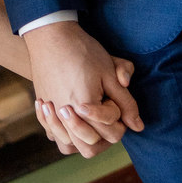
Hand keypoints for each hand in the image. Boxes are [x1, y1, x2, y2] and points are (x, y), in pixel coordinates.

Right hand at [23, 20, 143, 158]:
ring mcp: (51, 114)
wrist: (51, 36)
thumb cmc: (84, 52)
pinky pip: (52, 135)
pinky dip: (62, 133)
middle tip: (104, 113)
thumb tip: (138, 127)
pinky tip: (70, 119)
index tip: (111, 96)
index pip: (111, 131)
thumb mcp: (110, 74)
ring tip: (88, 122)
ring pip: (68, 146)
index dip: (118, 116)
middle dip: (103, 135)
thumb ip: (126, 103)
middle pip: (91, 146)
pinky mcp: (43, 108)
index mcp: (84, 107)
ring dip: (81, 139)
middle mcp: (66, 116)